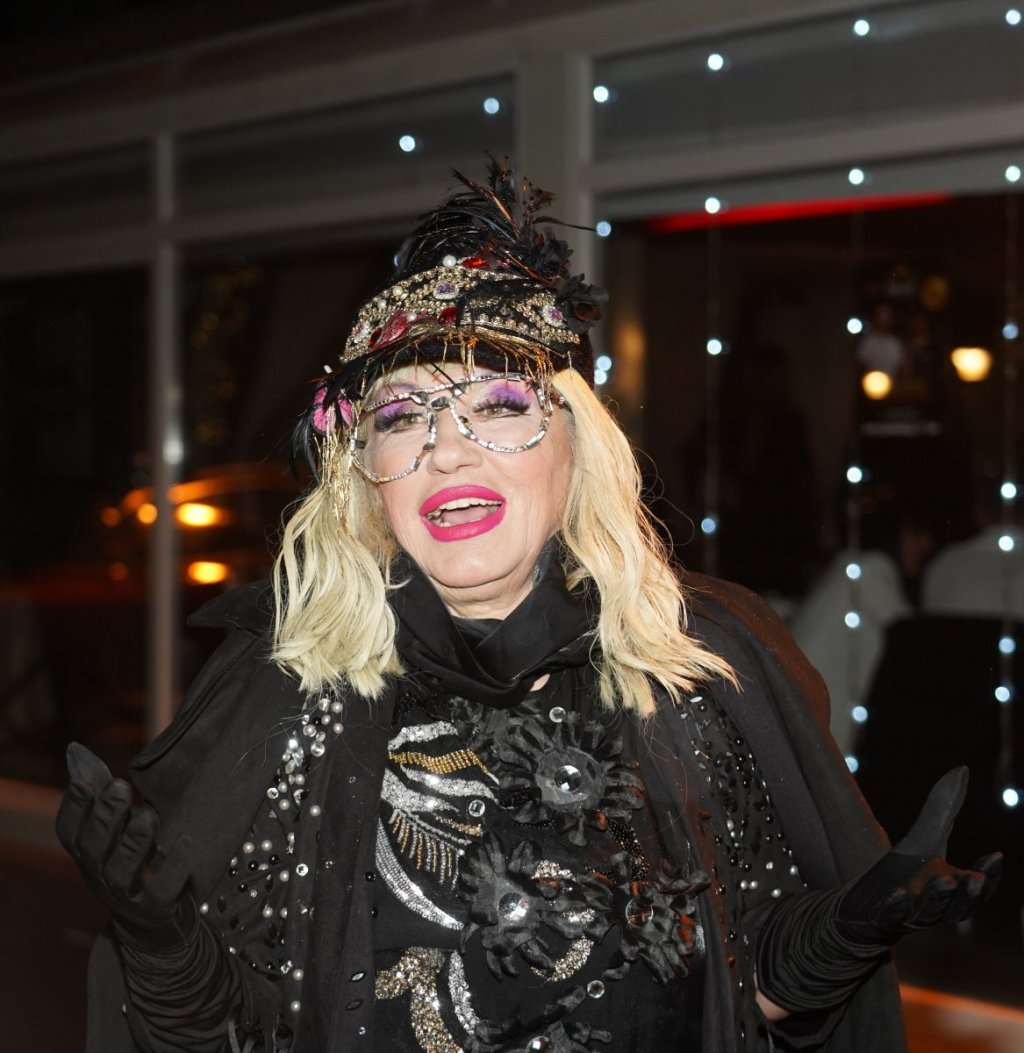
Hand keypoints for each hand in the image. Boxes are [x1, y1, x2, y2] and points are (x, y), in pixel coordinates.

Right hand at [55, 742, 195, 949]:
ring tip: (148, 815)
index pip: (68, 832)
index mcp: (87, 853)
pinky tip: (186, 843)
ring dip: (134, 842)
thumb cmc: (129, 859)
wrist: (152, 924)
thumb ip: (98, 790)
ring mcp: (126, 896)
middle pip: (94, 849)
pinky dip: (174, 868)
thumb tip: (74, 749)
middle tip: (122, 789)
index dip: (74, 808)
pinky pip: (162, 891)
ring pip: (122, 872)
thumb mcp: (112, 827)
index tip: (86, 781)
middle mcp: (99, 876)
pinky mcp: (157, 909)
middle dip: (106, 818)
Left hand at [836, 767, 1001, 943]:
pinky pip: (890, 917)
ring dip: (937, 897)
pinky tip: (896, 894)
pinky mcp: (880, 919)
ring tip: (943, 879)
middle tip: (976, 878)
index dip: (990, 874)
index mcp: (951, 889)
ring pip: (928, 912)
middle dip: (970, 893)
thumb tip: (963, 769)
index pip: (979, 887)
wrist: (860, 908)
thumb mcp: (924, 839)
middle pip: (960, 906)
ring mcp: (907, 916)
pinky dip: (895, 907)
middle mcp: (934, 907)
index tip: (996, 855)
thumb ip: (944, 808)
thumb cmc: (902, 874)